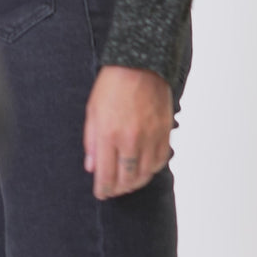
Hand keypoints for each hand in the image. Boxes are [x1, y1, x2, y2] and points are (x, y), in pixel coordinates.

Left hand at [83, 65, 172, 199]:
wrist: (141, 63)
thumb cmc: (113, 84)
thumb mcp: (92, 110)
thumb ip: (91, 141)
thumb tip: (92, 167)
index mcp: (108, 134)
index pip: (106, 175)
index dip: (103, 189)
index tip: (101, 193)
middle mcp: (130, 139)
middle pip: (126, 179)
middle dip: (118, 189)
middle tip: (113, 189)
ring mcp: (150, 136)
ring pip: (145, 173)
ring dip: (135, 182)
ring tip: (128, 182)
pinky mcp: (164, 131)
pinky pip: (160, 160)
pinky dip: (152, 169)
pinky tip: (144, 167)